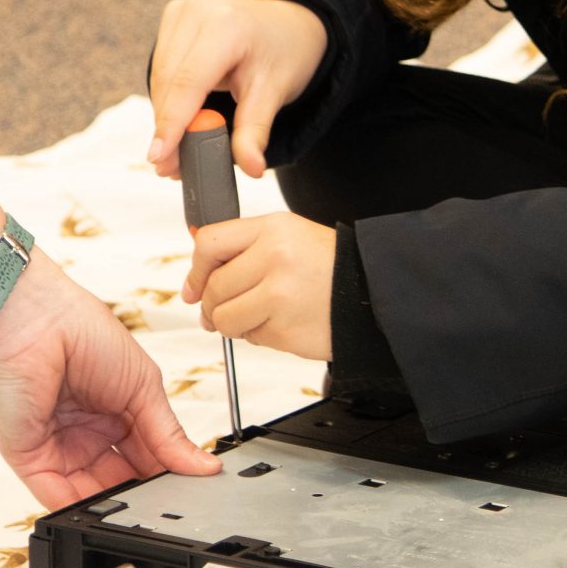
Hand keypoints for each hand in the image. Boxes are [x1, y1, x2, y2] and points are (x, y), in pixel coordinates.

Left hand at [0, 255, 221, 506]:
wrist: (36, 319)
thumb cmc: (84, 331)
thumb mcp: (144, 385)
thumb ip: (168, 433)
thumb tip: (203, 465)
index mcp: (117, 412)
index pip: (148, 456)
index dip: (168, 475)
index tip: (192, 493)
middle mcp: (87, 432)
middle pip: (120, 479)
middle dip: (142, 495)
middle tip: (167, 509)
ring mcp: (58, 446)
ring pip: (91, 492)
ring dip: (114, 505)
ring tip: (141, 512)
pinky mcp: (29, 456)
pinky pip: (56, 493)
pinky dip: (80, 507)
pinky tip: (105, 514)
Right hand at [148, 0, 328, 180]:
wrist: (289, 23)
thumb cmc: (285, 51)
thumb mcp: (276, 91)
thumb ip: (256, 131)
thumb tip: (251, 168)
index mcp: (227, 24)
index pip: (188, 82)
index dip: (171, 123)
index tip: (159, 157)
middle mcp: (198, 10)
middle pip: (169, 81)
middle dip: (167, 128)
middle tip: (170, 167)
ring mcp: (182, 10)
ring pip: (160, 77)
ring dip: (165, 115)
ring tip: (175, 151)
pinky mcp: (173, 18)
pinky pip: (162, 67)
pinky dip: (169, 96)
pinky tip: (179, 120)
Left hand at [182, 215, 336, 361]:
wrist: (372, 291)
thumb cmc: (329, 265)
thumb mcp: (288, 236)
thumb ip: (243, 247)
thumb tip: (196, 273)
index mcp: (273, 229)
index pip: (210, 243)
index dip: (196, 270)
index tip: (194, 287)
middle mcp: (275, 258)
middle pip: (213, 287)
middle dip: (213, 304)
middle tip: (224, 309)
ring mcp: (279, 295)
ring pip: (224, 318)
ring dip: (233, 323)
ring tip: (257, 316)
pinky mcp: (284, 330)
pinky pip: (250, 338)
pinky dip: (259, 335)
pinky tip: (282, 322)